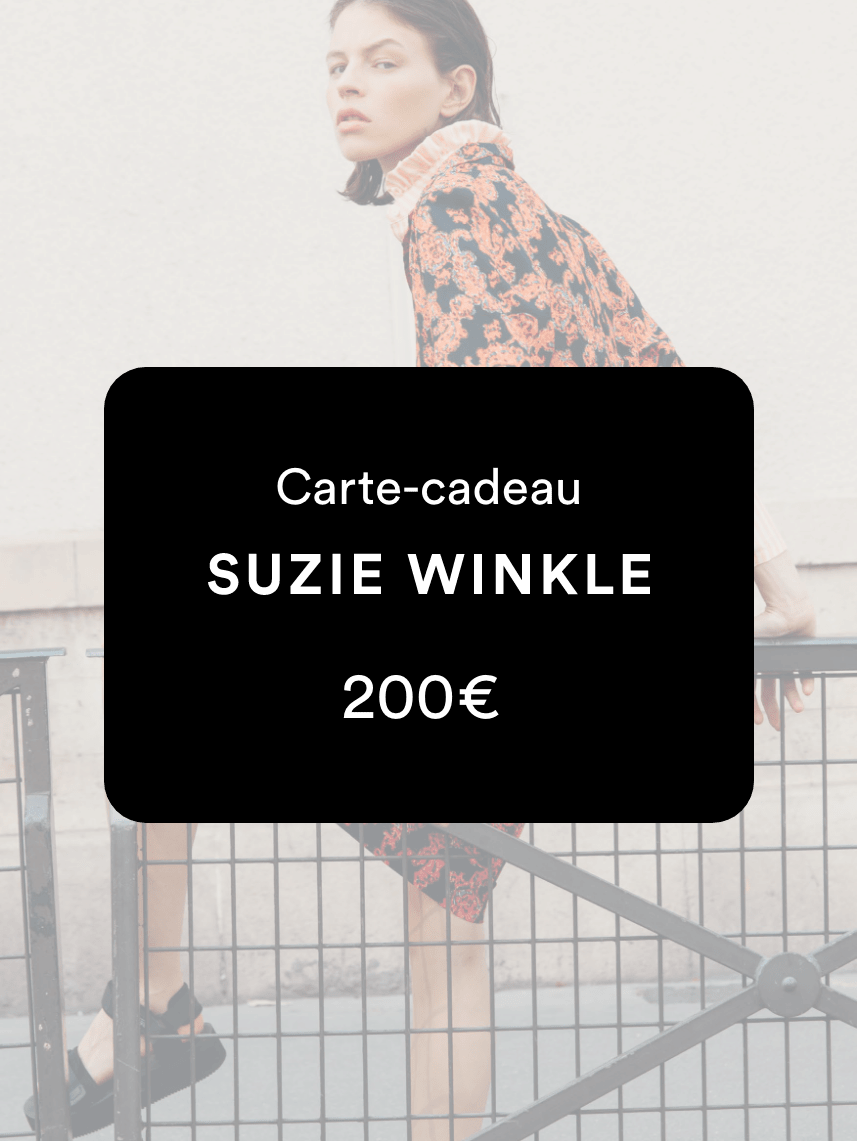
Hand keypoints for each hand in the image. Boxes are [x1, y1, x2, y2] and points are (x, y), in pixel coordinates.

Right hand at [754, 598, 815, 729]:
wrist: (786, 609)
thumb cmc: (764, 624)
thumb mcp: (753, 647)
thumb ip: (752, 660)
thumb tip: (750, 673)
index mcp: (755, 663)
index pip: (751, 690)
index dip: (752, 707)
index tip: (758, 722)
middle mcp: (768, 663)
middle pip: (768, 691)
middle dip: (772, 710)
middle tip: (777, 726)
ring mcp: (783, 660)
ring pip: (786, 684)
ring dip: (792, 698)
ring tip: (799, 709)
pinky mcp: (798, 655)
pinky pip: (802, 673)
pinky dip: (805, 683)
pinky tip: (807, 692)